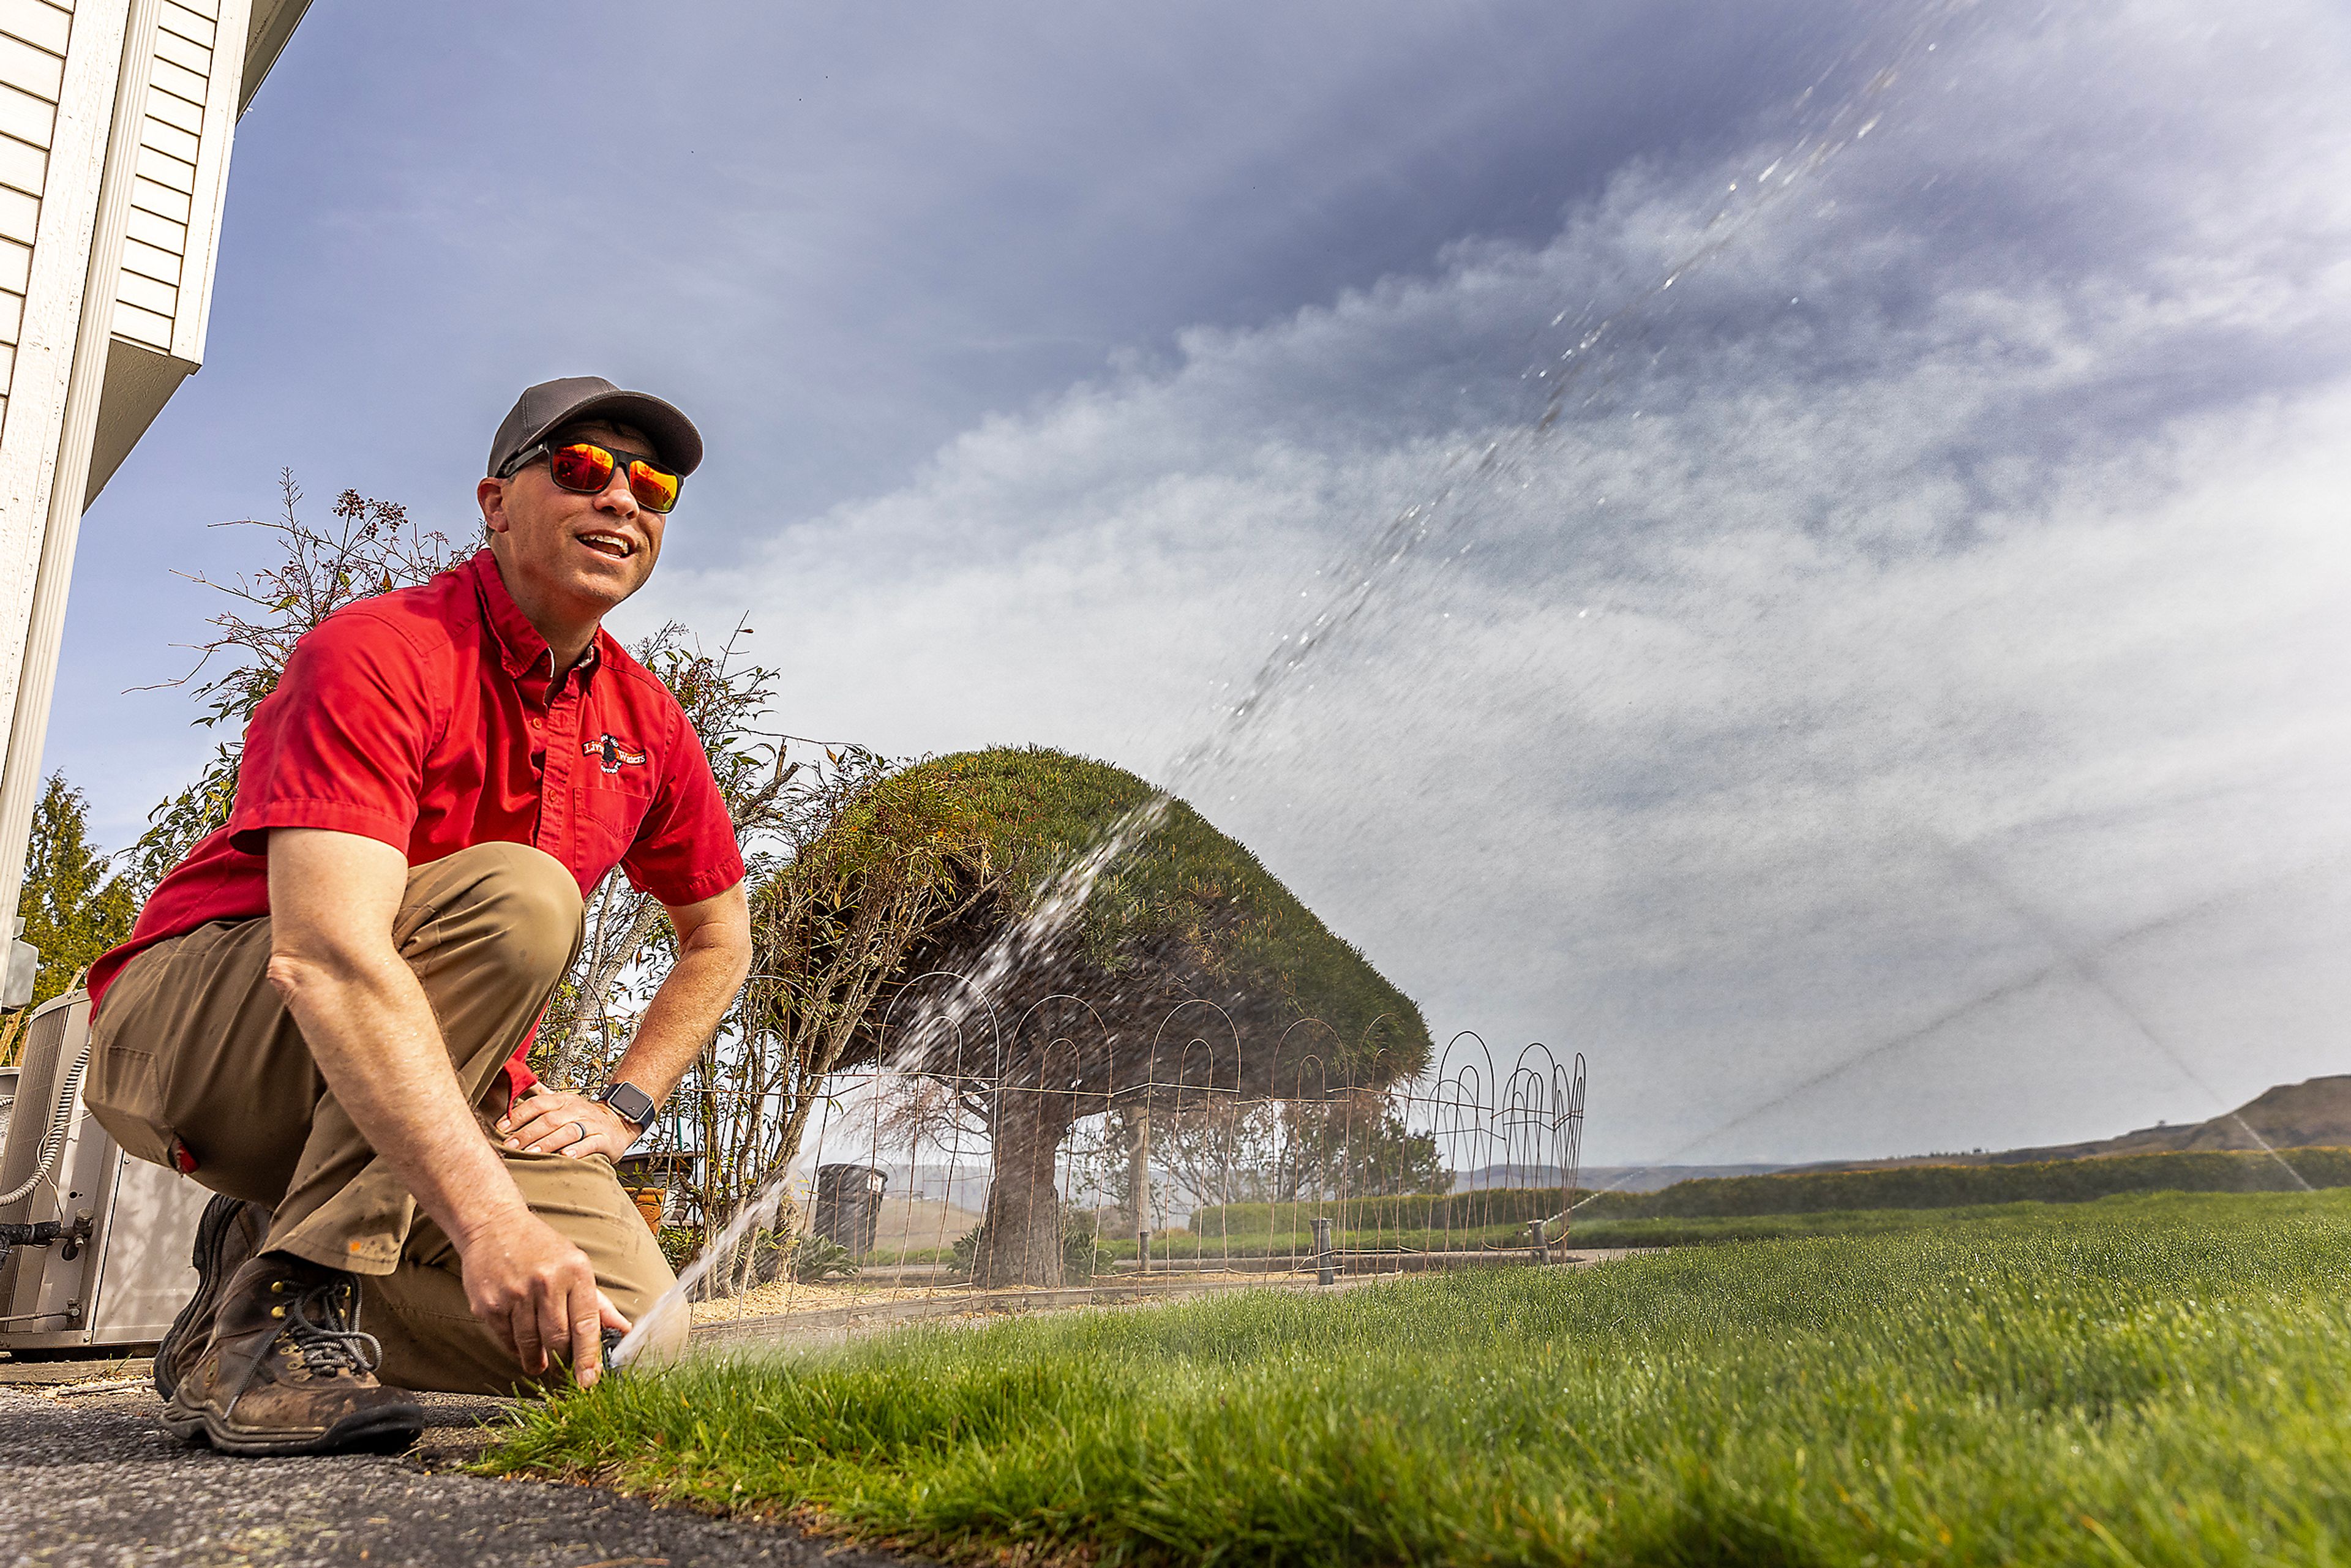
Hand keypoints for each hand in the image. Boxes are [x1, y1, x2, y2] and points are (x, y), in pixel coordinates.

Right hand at [456, 1207, 629, 1387]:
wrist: (494, 1226)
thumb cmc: (542, 1249)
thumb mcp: (576, 1266)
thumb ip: (598, 1303)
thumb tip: (623, 1332)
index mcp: (575, 1272)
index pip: (586, 1324)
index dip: (588, 1359)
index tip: (589, 1383)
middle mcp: (546, 1282)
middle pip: (558, 1339)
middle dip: (562, 1363)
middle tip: (563, 1372)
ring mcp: (515, 1294)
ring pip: (530, 1344)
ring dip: (537, 1360)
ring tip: (540, 1363)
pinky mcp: (488, 1304)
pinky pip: (506, 1340)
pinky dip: (515, 1348)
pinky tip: (520, 1344)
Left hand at [497, 1086, 638, 1159]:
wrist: (619, 1123)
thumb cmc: (583, 1118)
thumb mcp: (562, 1105)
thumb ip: (539, 1101)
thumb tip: (511, 1092)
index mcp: (563, 1100)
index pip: (538, 1104)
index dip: (519, 1115)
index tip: (501, 1128)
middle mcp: (577, 1109)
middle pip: (550, 1119)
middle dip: (528, 1133)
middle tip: (511, 1145)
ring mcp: (592, 1123)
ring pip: (569, 1131)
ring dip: (548, 1142)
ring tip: (532, 1153)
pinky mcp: (604, 1139)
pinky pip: (591, 1143)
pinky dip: (578, 1150)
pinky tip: (566, 1156)